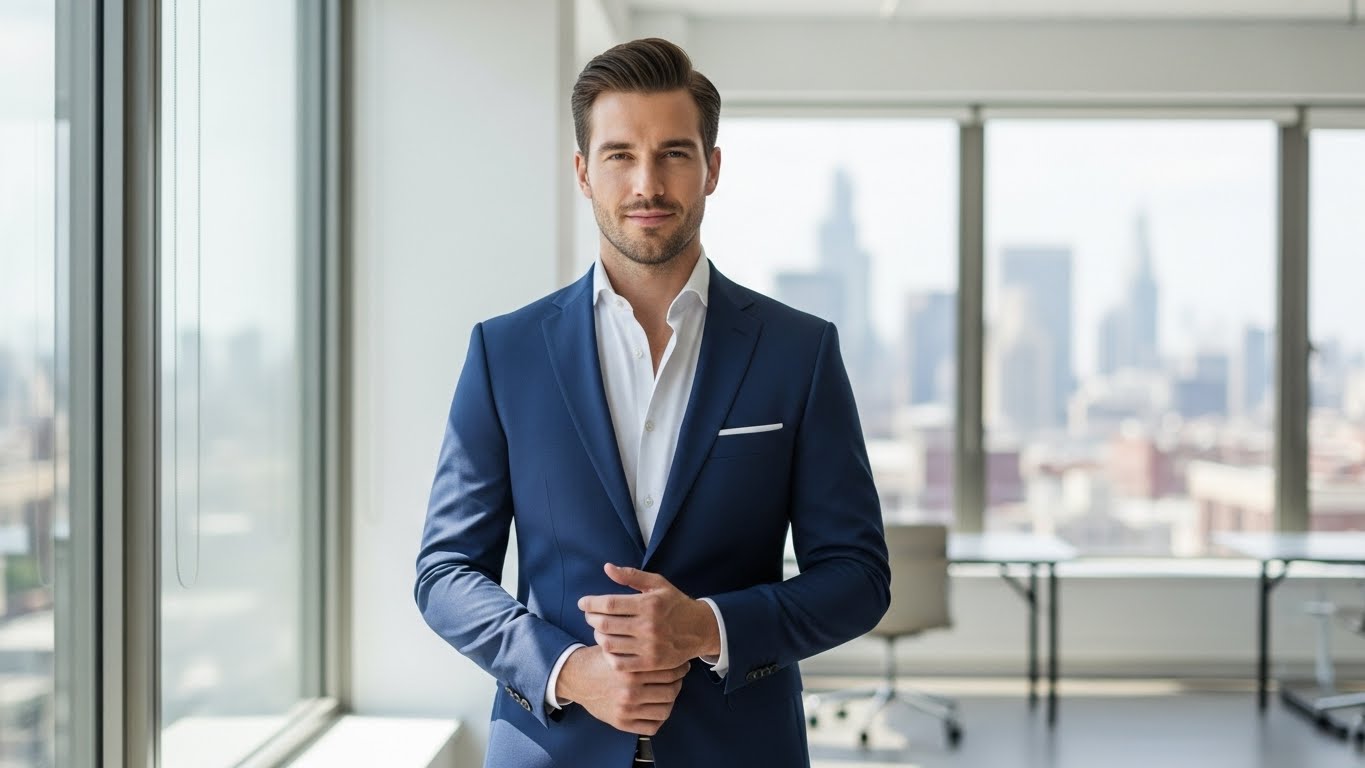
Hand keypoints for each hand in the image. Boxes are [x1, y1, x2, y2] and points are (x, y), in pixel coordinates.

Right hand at [555, 645, 689, 734]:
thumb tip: (671, 647)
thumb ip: (641, 650)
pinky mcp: (622, 723)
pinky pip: (652, 727)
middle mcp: (630, 692)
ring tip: (669, 692)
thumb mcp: (619, 648)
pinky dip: (659, 719)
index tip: (682, 665)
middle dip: (678, 683)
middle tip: (678, 678)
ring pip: (664, 710)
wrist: (577, 678)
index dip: (680, 668)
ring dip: (671, 701)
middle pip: (671, 691)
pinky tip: (657, 707)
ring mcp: (626, 710)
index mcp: (631, 671)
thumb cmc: (601, 660)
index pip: (668, 672)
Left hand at [577, 564, 720, 672]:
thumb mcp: (657, 584)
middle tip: (589, 615)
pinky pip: (619, 663)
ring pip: (609, 644)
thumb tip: (607, 568)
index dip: (590, 603)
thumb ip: (631, 576)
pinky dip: (608, 655)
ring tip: (599, 629)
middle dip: (590, 618)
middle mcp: (648, 626)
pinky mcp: (651, 663)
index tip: (582, 603)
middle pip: (605, 624)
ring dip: (597, 635)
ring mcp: (649, 647)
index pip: (609, 604)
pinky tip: (609, 647)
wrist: (700, 629)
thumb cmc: (675, 603)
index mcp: (649, 604)